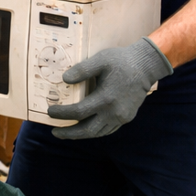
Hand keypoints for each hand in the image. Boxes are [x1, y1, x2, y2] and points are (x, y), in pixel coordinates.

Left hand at [49, 37, 172, 139]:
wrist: (146, 67)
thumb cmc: (121, 61)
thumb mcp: (100, 60)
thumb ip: (82, 70)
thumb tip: (64, 79)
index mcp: (105, 98)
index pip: (78, 112)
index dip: (62, 114)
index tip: (50, 111)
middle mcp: (114, 112)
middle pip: (88, 130)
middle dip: (69, 133)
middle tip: (55, 133)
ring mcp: (121, 117)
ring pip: (98, 133)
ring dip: (81, 135)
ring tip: (67, 133)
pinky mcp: (127, 117)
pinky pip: (108, 130)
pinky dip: (95, 132)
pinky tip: (86, 129)